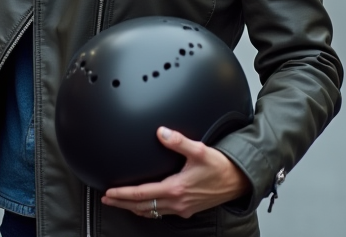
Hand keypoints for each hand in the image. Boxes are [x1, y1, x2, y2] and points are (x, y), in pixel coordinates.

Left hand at [101, 127, 251, 219]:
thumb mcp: (200, 151)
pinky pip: (162, 213)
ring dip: (133, 207)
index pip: (142, 194)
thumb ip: (179, 141)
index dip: (123, 193)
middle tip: (106, 199)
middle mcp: (177, 202)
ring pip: (151, 211)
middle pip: (142, 206)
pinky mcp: (187, 210)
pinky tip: (144, 206)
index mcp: (176, 188)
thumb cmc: (221, 167)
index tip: (109, 191)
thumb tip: (162, 132)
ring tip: (120, 203)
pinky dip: (148, 210)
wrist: (238, 182)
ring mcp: (182, 209)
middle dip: (122, 203)